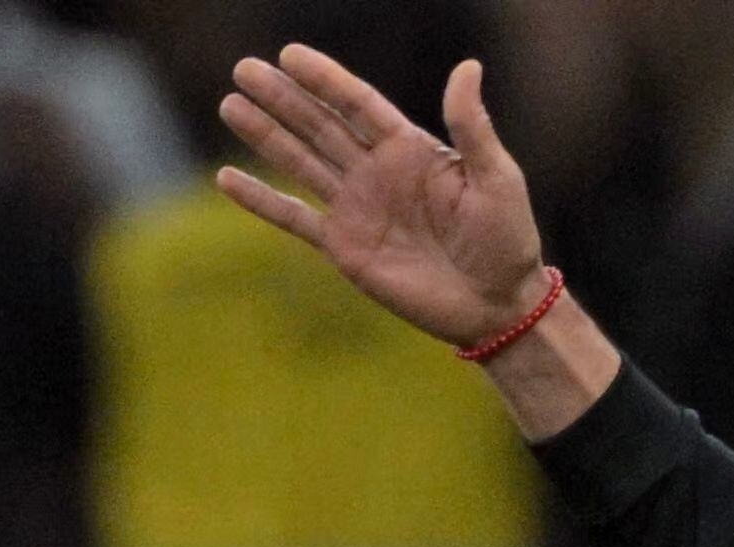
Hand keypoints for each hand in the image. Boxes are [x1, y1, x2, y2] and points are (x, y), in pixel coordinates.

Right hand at [214, 51, 548, 346]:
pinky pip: (294, 219)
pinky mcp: (345, 247)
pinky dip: (261, 201)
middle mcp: (376, 172)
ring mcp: (357, 209)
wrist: (496, 306)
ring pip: (301, 162)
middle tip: (244, 69)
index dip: (325, 79)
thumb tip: (467, 66)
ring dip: (266, 135)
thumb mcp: (497, 178)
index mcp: (410, 149)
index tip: (290, 54)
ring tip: (230, 104)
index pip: (359, 104)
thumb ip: (472, 126)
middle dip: (283, 97)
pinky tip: (226, 179)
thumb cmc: (507, 240)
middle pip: (320, 125)